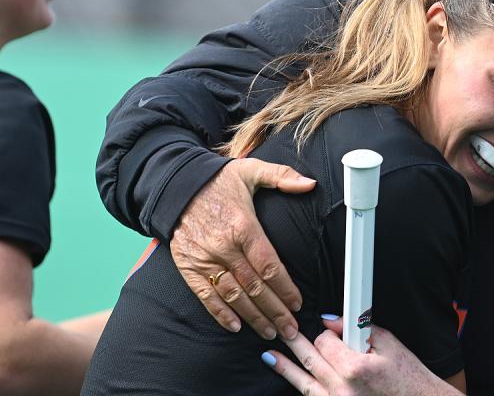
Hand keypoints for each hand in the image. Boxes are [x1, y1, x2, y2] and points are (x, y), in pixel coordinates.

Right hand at [170, 157, 315, 338]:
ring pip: (233, 295)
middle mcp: (223, 247)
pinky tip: (236, 326)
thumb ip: (282, 177)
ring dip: (253, 317)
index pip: (269, 266)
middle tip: (291, 329)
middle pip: (254, 287)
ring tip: (270, 332)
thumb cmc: (218, 181)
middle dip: (275, 311)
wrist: (174, 187)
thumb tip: (310, 183)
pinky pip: (205, 295)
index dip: (285, 288)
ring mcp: (204, 260)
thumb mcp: (251, 171)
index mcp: (243, 227)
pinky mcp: (188, 267)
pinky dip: (220, 313)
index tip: (298, 302)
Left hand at [265, 319, 461, 395]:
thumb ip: (359, 328)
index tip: (325, 329)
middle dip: (295, 343)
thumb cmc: (408, 376)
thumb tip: (332, 321)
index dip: (324, 332)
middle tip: (282, 330)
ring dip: (286, 368)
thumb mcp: (389, 344)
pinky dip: (305, 388)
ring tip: (270, 357)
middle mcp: (342, 390)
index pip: (324, 342)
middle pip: (310, 360)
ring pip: (304, 384)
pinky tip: (296, 379)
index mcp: (355, 368)